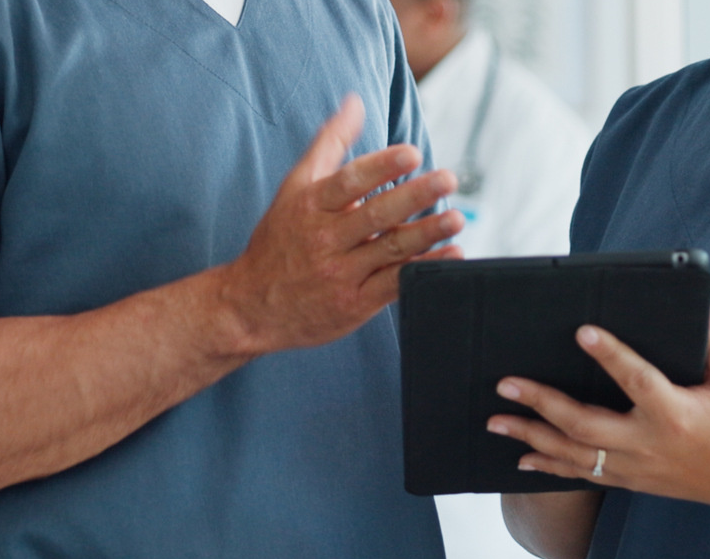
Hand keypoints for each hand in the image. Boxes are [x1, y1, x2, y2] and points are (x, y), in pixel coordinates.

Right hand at [207, 95, 464, 354]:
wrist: (252, 305)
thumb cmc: (280, 239)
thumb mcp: (295, 187)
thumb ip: (330, 143)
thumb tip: (355, 102)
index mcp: (312, 206)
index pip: (348, 182)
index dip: (380, 166)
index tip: (411, 153)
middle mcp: (326, 238)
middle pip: (375, 214)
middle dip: (415, 196)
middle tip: (447, 179)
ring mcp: (341, 273)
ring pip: (390, 250)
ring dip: (427, 234)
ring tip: (456, 218)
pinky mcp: (355, 303)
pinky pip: (395, 284)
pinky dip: (425, 269)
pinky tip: (452, 254)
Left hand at [487, 308, 709, 512]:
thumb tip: (700, 303)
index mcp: (676, 414)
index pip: (636, 380)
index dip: (610, 354)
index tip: (582, 331)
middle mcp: (649, 444)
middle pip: (584, 425)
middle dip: (541, 404)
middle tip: (506, 385)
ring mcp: (636, 467)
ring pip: (574, 454)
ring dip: (531, 437)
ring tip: (495, 420)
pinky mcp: (631, 481)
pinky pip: (583, 476)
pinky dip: (549, 467)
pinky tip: (522, 457)